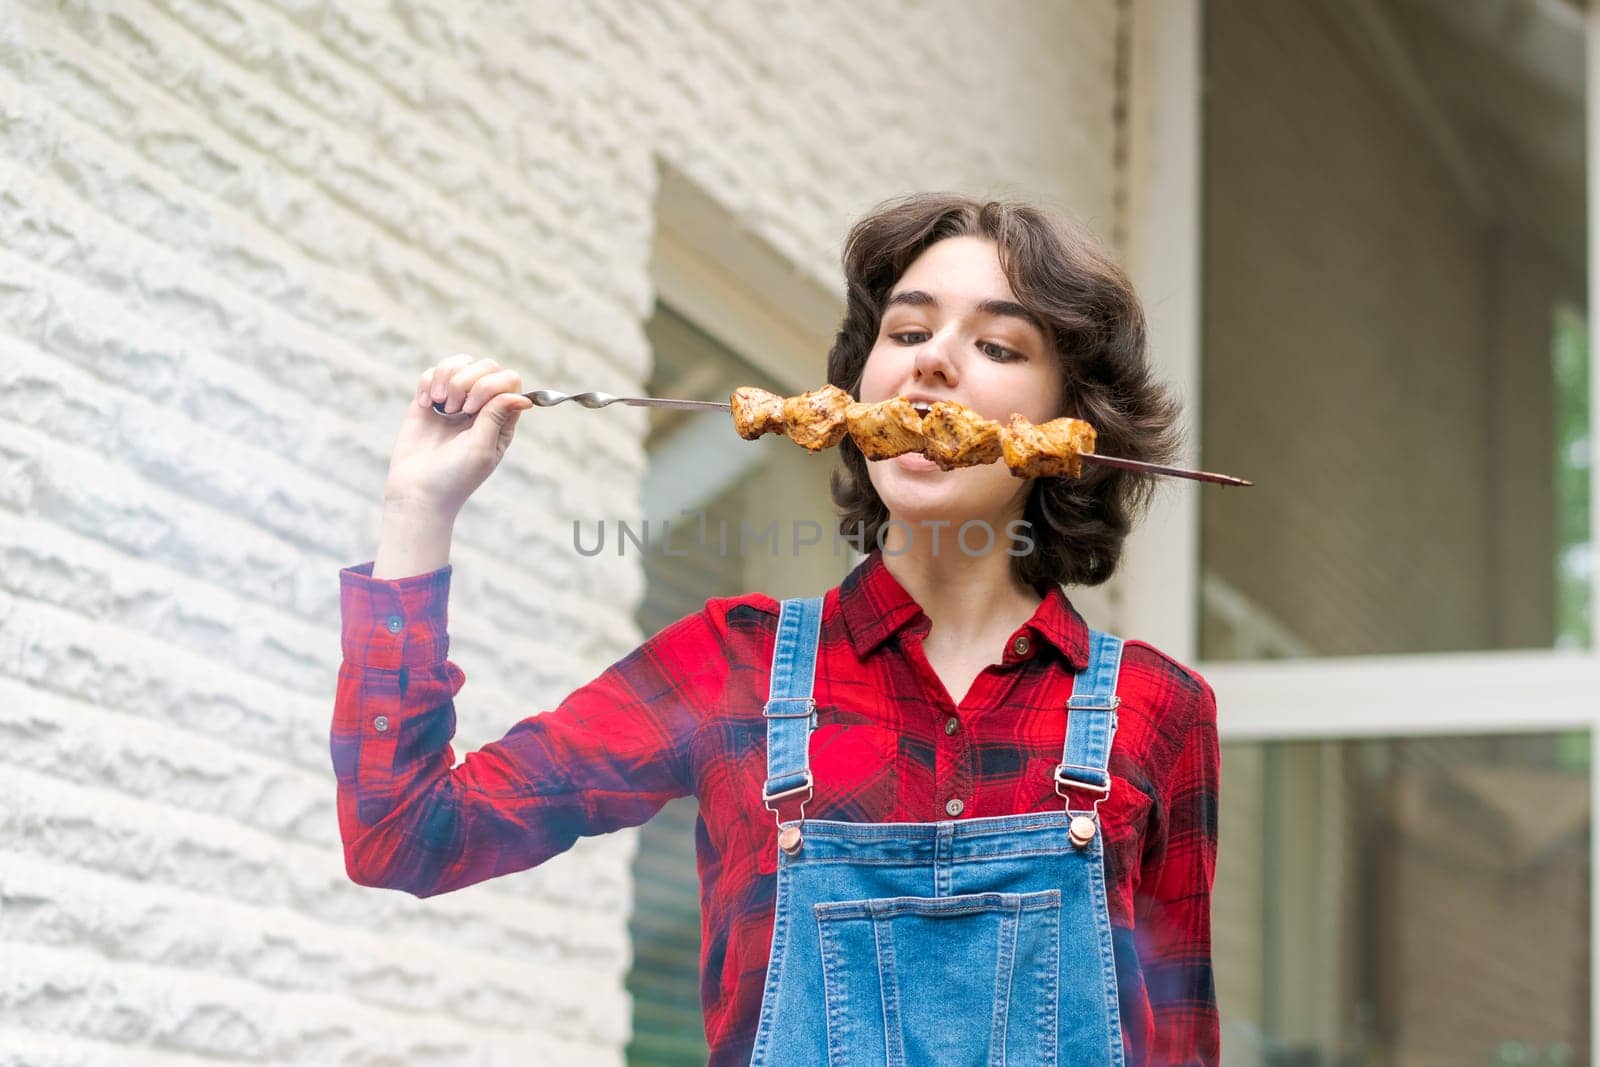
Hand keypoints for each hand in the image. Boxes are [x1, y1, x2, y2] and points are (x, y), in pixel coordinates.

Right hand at [382, 353, 534, 516]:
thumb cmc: (455, 476)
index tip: (473, 409)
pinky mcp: (429, 400)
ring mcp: (455, 401)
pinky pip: (433, 372)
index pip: (509, 381)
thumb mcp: (482, 449)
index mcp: (501, 419)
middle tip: (455, 410)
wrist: (416, 490)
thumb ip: (497, 417)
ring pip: (460, 363)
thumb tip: (523, 396)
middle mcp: (481, 407)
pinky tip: (425, 404)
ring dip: (448, 378)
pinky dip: (429, 382)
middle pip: (487, 367)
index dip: (492, 385)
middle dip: (469, 381)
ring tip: (440, 405)